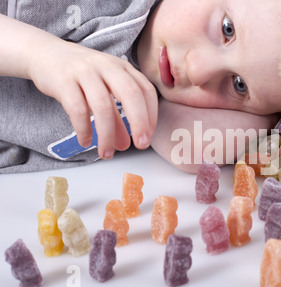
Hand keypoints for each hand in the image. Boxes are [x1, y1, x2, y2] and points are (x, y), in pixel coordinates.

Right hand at [28, 40, 157, 158]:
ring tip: (106, 153)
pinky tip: (85, 142)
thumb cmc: (81, 75)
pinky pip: (78, 109)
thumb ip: (117, 117)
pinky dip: (83, 129)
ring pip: (103, 106)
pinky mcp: (64, 80)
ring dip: (107, 135)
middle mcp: (107, 66)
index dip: (151, 115)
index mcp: (123, 67)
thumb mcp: (104, 91)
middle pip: (131, 94)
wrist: (44, 53)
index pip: (146, 91)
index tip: (148, 136)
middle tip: (141, 145)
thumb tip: (125, 145)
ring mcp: (85, 71)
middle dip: (139, 122)